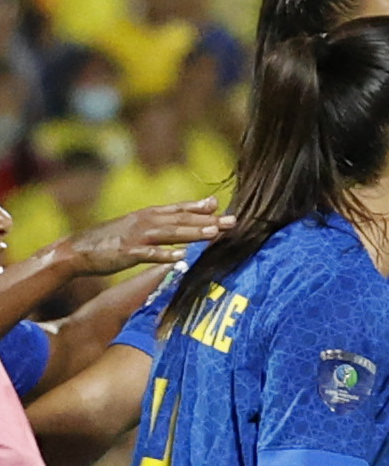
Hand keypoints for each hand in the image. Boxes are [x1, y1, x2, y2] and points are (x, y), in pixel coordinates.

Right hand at [63, 198, 234, 274]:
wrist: (75, 251)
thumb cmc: (109, 242)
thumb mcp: (135, 229)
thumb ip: (158, 226)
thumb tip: (183, 229)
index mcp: (147, 216)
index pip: (178, 209)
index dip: (199, 207)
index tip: (220, 205)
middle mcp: (144, 222)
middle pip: (181, 220)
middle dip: (208, 220)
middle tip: (232, 221)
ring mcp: (136, 237)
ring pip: (170, 233)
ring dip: (193, 233)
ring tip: (214, 233)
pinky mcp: (127, 253)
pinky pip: (148, 254)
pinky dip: (164, 254)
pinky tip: (181, 256)